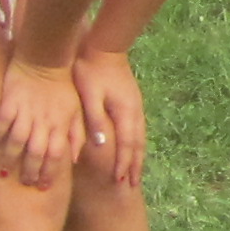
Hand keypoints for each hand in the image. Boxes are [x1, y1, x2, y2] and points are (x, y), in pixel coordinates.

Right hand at [0, 57, 83, 188]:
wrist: (47, 56)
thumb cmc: (64, 85)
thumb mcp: (77, 109)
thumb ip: (77, 134)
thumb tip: (75, 158)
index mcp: (60, 123)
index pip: (56, 155)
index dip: (49, 173)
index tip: (43, 186)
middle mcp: (43, 121)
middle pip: (35, 153)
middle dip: (29, 172)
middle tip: (24, 184)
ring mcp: (26, 111)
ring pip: (16, 141)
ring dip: (9, 159)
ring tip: (3, 173)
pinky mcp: (10, 100)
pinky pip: (1, 122)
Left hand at [71, 48, 146, 188]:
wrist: (103, 45)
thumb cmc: (91, 69)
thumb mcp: (89, 95)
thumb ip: (95, 119)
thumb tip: (100, 144)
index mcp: (124, 111)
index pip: (125, 144)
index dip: (123, 164)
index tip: (120, 182)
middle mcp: (134, 111)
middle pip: (137, 144)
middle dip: (134, 165)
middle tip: (131, 185)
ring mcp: (136, 106)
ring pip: (140, 137)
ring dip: (137, 156)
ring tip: (135, 173)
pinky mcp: (133, 101)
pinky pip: (138, 129)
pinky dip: (137, 144)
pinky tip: (133, 149)